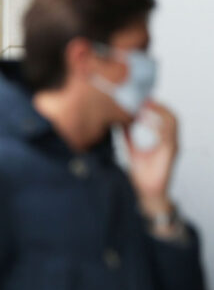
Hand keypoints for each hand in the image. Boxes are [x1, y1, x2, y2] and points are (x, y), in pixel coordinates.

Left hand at [124, 101, 176, 216]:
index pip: (164, 115)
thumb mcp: (131, 148)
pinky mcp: (171, 153)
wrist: (145, 191)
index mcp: (163, 138)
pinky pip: (167, 135)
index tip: (141, 98)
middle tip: (143, 99)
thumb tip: (118, 121)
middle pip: (171, 116)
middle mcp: (170, 140)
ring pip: (172, 122)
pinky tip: (145, 121)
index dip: (155, 105)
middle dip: (158, 105)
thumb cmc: (141, 171)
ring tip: (145, 106)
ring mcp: (172, 146)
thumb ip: (127, 135)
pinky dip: (157, 126)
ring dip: (159, 112)